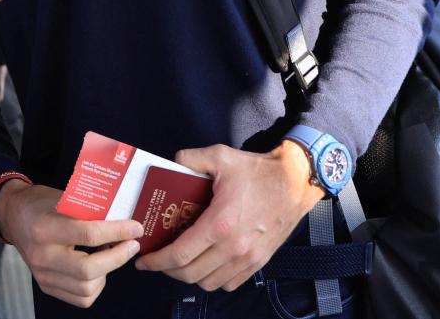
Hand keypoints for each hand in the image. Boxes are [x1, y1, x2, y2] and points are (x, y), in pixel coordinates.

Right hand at [0, 181, 142, 307]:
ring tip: (114, 254)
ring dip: (108, 272)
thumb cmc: (41, 203)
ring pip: (86, 288)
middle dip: (118, 257)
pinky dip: (96, 286)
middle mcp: (42, 255)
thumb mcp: (63, 198)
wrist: (13, 216)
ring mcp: (43, 274)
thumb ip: (90, 211)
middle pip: (89, 269)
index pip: (89, 234)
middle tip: (132, 244)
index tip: (135, 228)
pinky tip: (99, 269)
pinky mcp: (46, 285)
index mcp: (46, 228)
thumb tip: (124, 219)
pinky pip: (80, 298)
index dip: (118, 232)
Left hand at [134, 142, 322, 291]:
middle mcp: (233, 247)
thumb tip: (171, 164)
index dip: (156, 261)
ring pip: (209, 283)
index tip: (143, 261)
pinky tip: (206, 265)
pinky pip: (229, 283)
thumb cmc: (258, 171)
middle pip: (190, 274)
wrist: (296, 181)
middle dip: (168, 270)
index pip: (180, 255)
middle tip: (158, 259)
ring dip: (190, 276)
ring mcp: (248, 258)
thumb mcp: (220, 156)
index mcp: (219, 224)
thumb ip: (190, 159)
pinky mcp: (259, 261)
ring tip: (180, 262)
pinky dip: (213, 279)